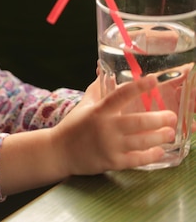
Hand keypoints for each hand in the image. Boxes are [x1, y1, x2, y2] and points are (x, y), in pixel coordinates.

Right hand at [50, 75, 177, 175]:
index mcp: (99, 110)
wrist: (58, 151)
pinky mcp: (112, 162)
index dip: (138, 86)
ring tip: (170, 133)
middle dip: (160, 119)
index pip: (120, 95)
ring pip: (142, 141)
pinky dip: (151, 155)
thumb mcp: (84, 104)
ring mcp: (109, 146)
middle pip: (138, 122)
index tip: (153, 80)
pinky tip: (159, 150)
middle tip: (171, 117)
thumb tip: (101, 67)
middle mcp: (105, 127)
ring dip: (160, 137)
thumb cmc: (73, 126)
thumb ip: (97, 88)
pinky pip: (137, 159)